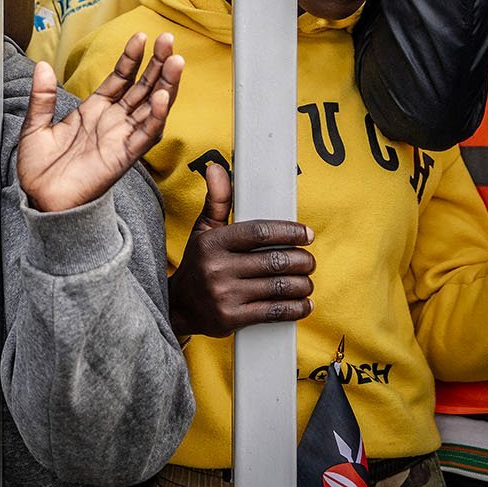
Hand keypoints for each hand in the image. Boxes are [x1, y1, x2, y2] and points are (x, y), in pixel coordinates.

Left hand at [17, 32, 182, 213]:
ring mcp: (120, 139)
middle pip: (142, 88)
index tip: (142, 37)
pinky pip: (145, 136)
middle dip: (157, 64)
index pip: (120, 79)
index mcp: (94, 112)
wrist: (40, 201)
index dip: (132, 58)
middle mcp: (112, 122)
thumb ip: (42, 97)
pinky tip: (163, 98)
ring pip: (151, 108)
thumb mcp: (36, 126)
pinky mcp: (123, 158)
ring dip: (165, 85)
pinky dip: (156, 118)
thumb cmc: (39, 170)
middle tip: (168, 40)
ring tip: (175, 61)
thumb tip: (42, 66)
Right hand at [166, 162, 315, 338]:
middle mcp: (217, 267)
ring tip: (306, 281)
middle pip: (274, 261)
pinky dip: (295, 308)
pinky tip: (303, 303)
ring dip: (302, 285)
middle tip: (309, 261)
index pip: (259, 232)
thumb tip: (215, 168)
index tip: (306, 234)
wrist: (179, 307)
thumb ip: (217, 200)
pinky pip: (273, 311)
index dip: (289, 232)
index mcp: (212, 242)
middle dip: (301, 261)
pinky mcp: (231, 318)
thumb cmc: (198, 264)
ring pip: (278, 287)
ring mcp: (224, 294)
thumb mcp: (203, 231)